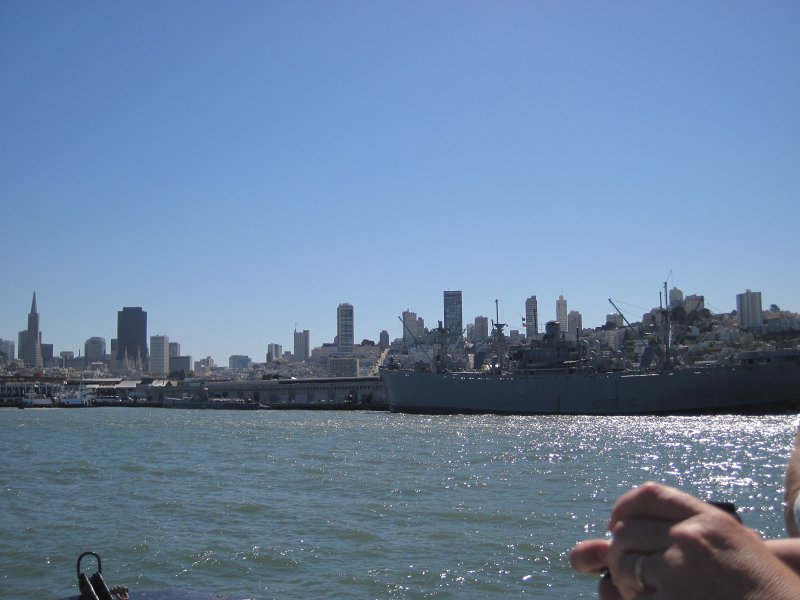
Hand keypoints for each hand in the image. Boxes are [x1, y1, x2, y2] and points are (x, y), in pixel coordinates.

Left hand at [571, 482, 799, 599]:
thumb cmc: (762, 593)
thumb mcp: (732, 549)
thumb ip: (684, 534)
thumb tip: (613, 536)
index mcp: (710, 520)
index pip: (649, 495)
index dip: (624, 509)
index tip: (616, 525)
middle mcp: (692, 537)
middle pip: (627, 532)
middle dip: (621, 553)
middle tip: (628, 571)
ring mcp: (680, 570)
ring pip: (625, 565)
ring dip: (625, 582)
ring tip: (642, 593)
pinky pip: (633, 598)